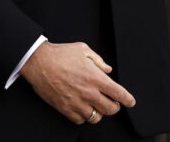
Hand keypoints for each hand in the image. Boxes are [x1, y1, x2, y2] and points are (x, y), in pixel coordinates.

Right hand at [19, 41, 135, 124]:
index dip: (127, 99)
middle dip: (115, 107)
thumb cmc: (60, 54)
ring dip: (99, 112)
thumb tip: (107, 69)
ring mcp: (76, 102)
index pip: (118, 93)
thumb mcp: (83, 49)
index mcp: (95, 77)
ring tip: (97, 106)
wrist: (39, 62)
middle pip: (110, 109)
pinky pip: (80, 120)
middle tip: (113, 104)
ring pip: (96, 117)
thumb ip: (98, 61)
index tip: (130, 102)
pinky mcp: (65, 108)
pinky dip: (84, 117)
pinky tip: (83, 109)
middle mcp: (88, 92)